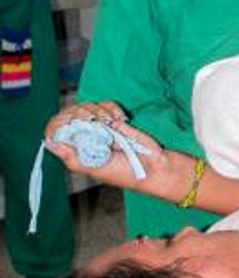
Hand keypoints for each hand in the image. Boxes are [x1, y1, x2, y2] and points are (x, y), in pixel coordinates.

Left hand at [45, 100, 164, 190]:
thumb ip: (70, 156)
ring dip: (101, 111)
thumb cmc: (124, 173)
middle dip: (82, 113)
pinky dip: (112, 108)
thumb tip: (48, 141)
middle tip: (96, 121)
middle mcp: (85, 136)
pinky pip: (106, 104)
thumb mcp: (94, 169)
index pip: (57, 128)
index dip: (61, 121)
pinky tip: (121, 119)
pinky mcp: (114, 117)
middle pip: (71, 113)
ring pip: (88, 106)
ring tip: (112, 124)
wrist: (152, 165)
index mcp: (77, 150)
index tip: (71, 122)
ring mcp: (99, 126)